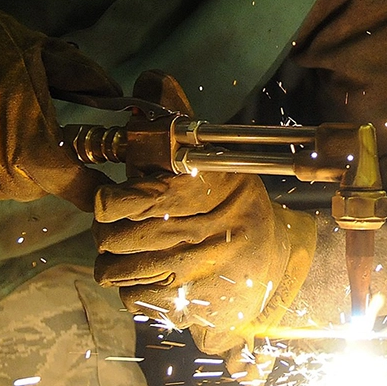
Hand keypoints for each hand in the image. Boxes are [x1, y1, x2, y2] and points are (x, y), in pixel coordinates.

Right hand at [0, 0, 118, 209]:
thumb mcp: (42, 49)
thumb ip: (85, 78)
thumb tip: (117, 96)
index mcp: (25, 137)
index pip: (69, 182)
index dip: (91, 189)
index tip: (106, 188)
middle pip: (39, 188)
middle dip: (55, 170)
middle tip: (58, 139)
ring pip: (7, 189)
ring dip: (21, 170)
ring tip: (17, 131)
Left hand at [91, 69, 315, 366]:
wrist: (278, 260)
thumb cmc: (236, 200)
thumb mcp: (214, 157)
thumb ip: (176, 118)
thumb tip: (151, 77)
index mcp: (190, 192)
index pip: (124, 201)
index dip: (108, 202)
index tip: (111, 199)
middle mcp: (187, 235)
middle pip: (111, 239)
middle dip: (108, 232)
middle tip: (121, 226)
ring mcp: (186, 275)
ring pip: (115, 274)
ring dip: (117, 264)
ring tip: (132, 252)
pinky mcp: (186, 308)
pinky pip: (135, 302)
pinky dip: (135, 292)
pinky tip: (150, 277)